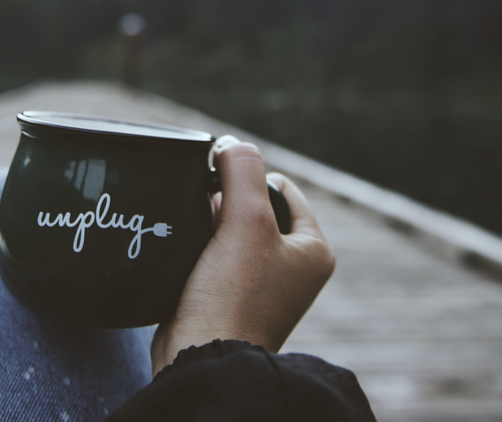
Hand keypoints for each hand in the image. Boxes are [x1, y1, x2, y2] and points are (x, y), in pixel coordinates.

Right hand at [150, 135, 335, 375]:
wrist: (201, 357)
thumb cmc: (233, 297)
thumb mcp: (246, 221)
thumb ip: (243, 171)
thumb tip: (231, 144)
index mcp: (313, 250)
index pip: (283, 188)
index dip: (249, 180)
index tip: (223, 192)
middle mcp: (293, 269)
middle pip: (254, 208)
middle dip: (226, 206)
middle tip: (212, 225)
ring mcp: (261, 286)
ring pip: (229, 231)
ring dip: (209, 228)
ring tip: (200, 245)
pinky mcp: (229, 297)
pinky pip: (213, 257)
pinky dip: (198, 250)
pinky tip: (188, 258)